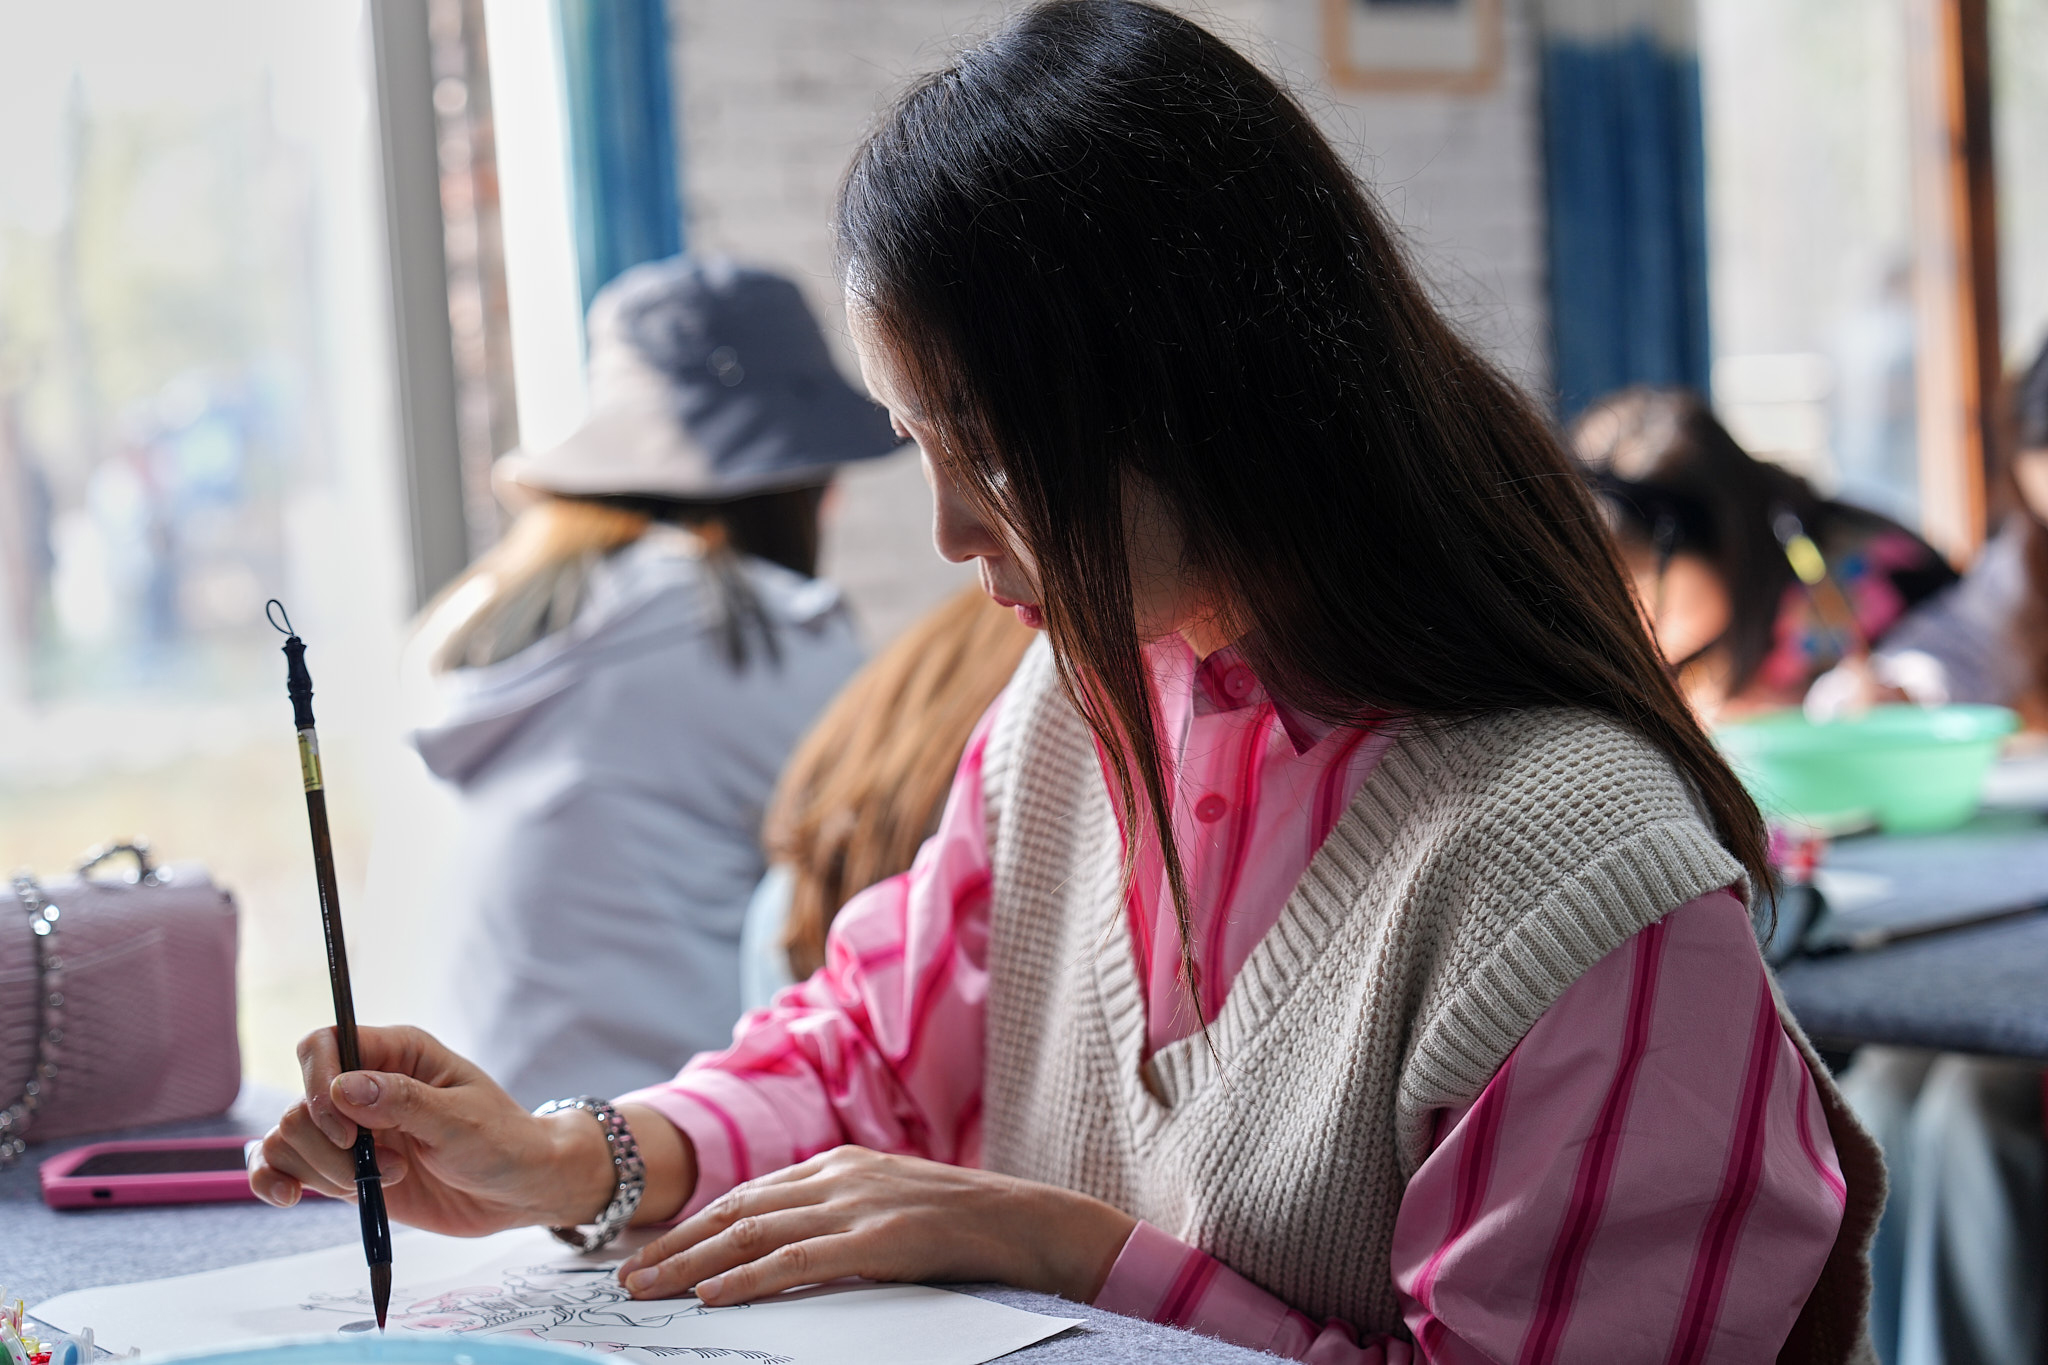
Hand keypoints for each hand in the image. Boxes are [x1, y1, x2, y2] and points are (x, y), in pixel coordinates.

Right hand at [248, 1024, 628, 1235]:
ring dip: (322, 1171)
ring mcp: (352, 1130)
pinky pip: (286, 1167)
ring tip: (378, 1185)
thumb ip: (403, 1103)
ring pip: (288, 1137)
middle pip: (301, 1102)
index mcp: (397, 1053)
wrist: (517, 1190)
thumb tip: (342, 1086)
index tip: (349, 1131)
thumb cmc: (502, 1142)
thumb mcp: (460, 1121)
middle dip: (330, 1147)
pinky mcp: (344, 1169)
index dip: (319, 1084)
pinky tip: (288, 1198)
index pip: (324, 1043)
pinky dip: (274, 1181)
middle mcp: (365, 1086)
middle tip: (388, 1168)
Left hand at [615, 1146, 1135, 1306]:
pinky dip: (747, 1279)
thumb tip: (782, 1248)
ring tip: (646, 1291)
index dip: (693, 1225)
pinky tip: (711, 1298)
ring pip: (752, 1234)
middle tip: (625, 1278)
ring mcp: (856, 1204)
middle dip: (674, 1245)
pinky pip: (795, 1261)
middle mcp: (838, 1175)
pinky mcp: (877, 1240)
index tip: (651, 1253)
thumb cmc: (965, 1225)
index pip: (748, 1195)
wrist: (1029, 1221)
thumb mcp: (892, 1204)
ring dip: (690, 1265)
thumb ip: (841, 1214)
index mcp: (840, 1164)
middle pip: (736, 1212)